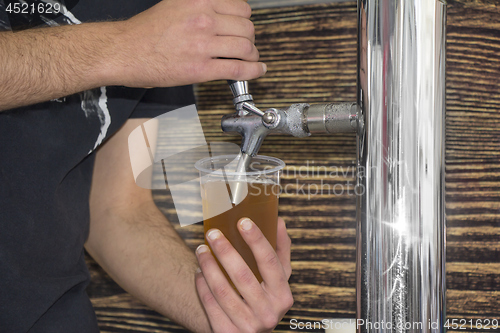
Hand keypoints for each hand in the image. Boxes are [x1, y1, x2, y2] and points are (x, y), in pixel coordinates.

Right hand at [111, 0, 265, 87]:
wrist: (125, 52)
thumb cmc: (146, 32)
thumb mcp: (175, 5)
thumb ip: (201, 8)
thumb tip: (222, 15)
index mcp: (199, 0)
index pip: (240, 8)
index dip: (244, 20)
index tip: (242, 28)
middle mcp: (204, 19)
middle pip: (246, 28)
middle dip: (250, 39)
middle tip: (246, 46)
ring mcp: (204, 44)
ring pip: (246, 48)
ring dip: (253, 56)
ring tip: (251, 60)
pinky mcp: (202, 69)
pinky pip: (238, 69)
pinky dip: (253, 71)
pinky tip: (257, 71)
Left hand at [195, 217, 292, 332]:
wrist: (250, 332)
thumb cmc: (264, 296)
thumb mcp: (278, 278)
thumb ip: (280, 251)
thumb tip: (279, 221)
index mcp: (283, 295)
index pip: (270, 262)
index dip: (256, 240)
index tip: (242, 221)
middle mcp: (268, 313)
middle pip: (243, 276)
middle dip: (225, 251)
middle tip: (212, 233)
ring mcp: (248, 326)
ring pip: (222, 291)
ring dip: (208, 266)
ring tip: (201, 249)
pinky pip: (210, 306)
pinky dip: (202, 286)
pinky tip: (198, 271)